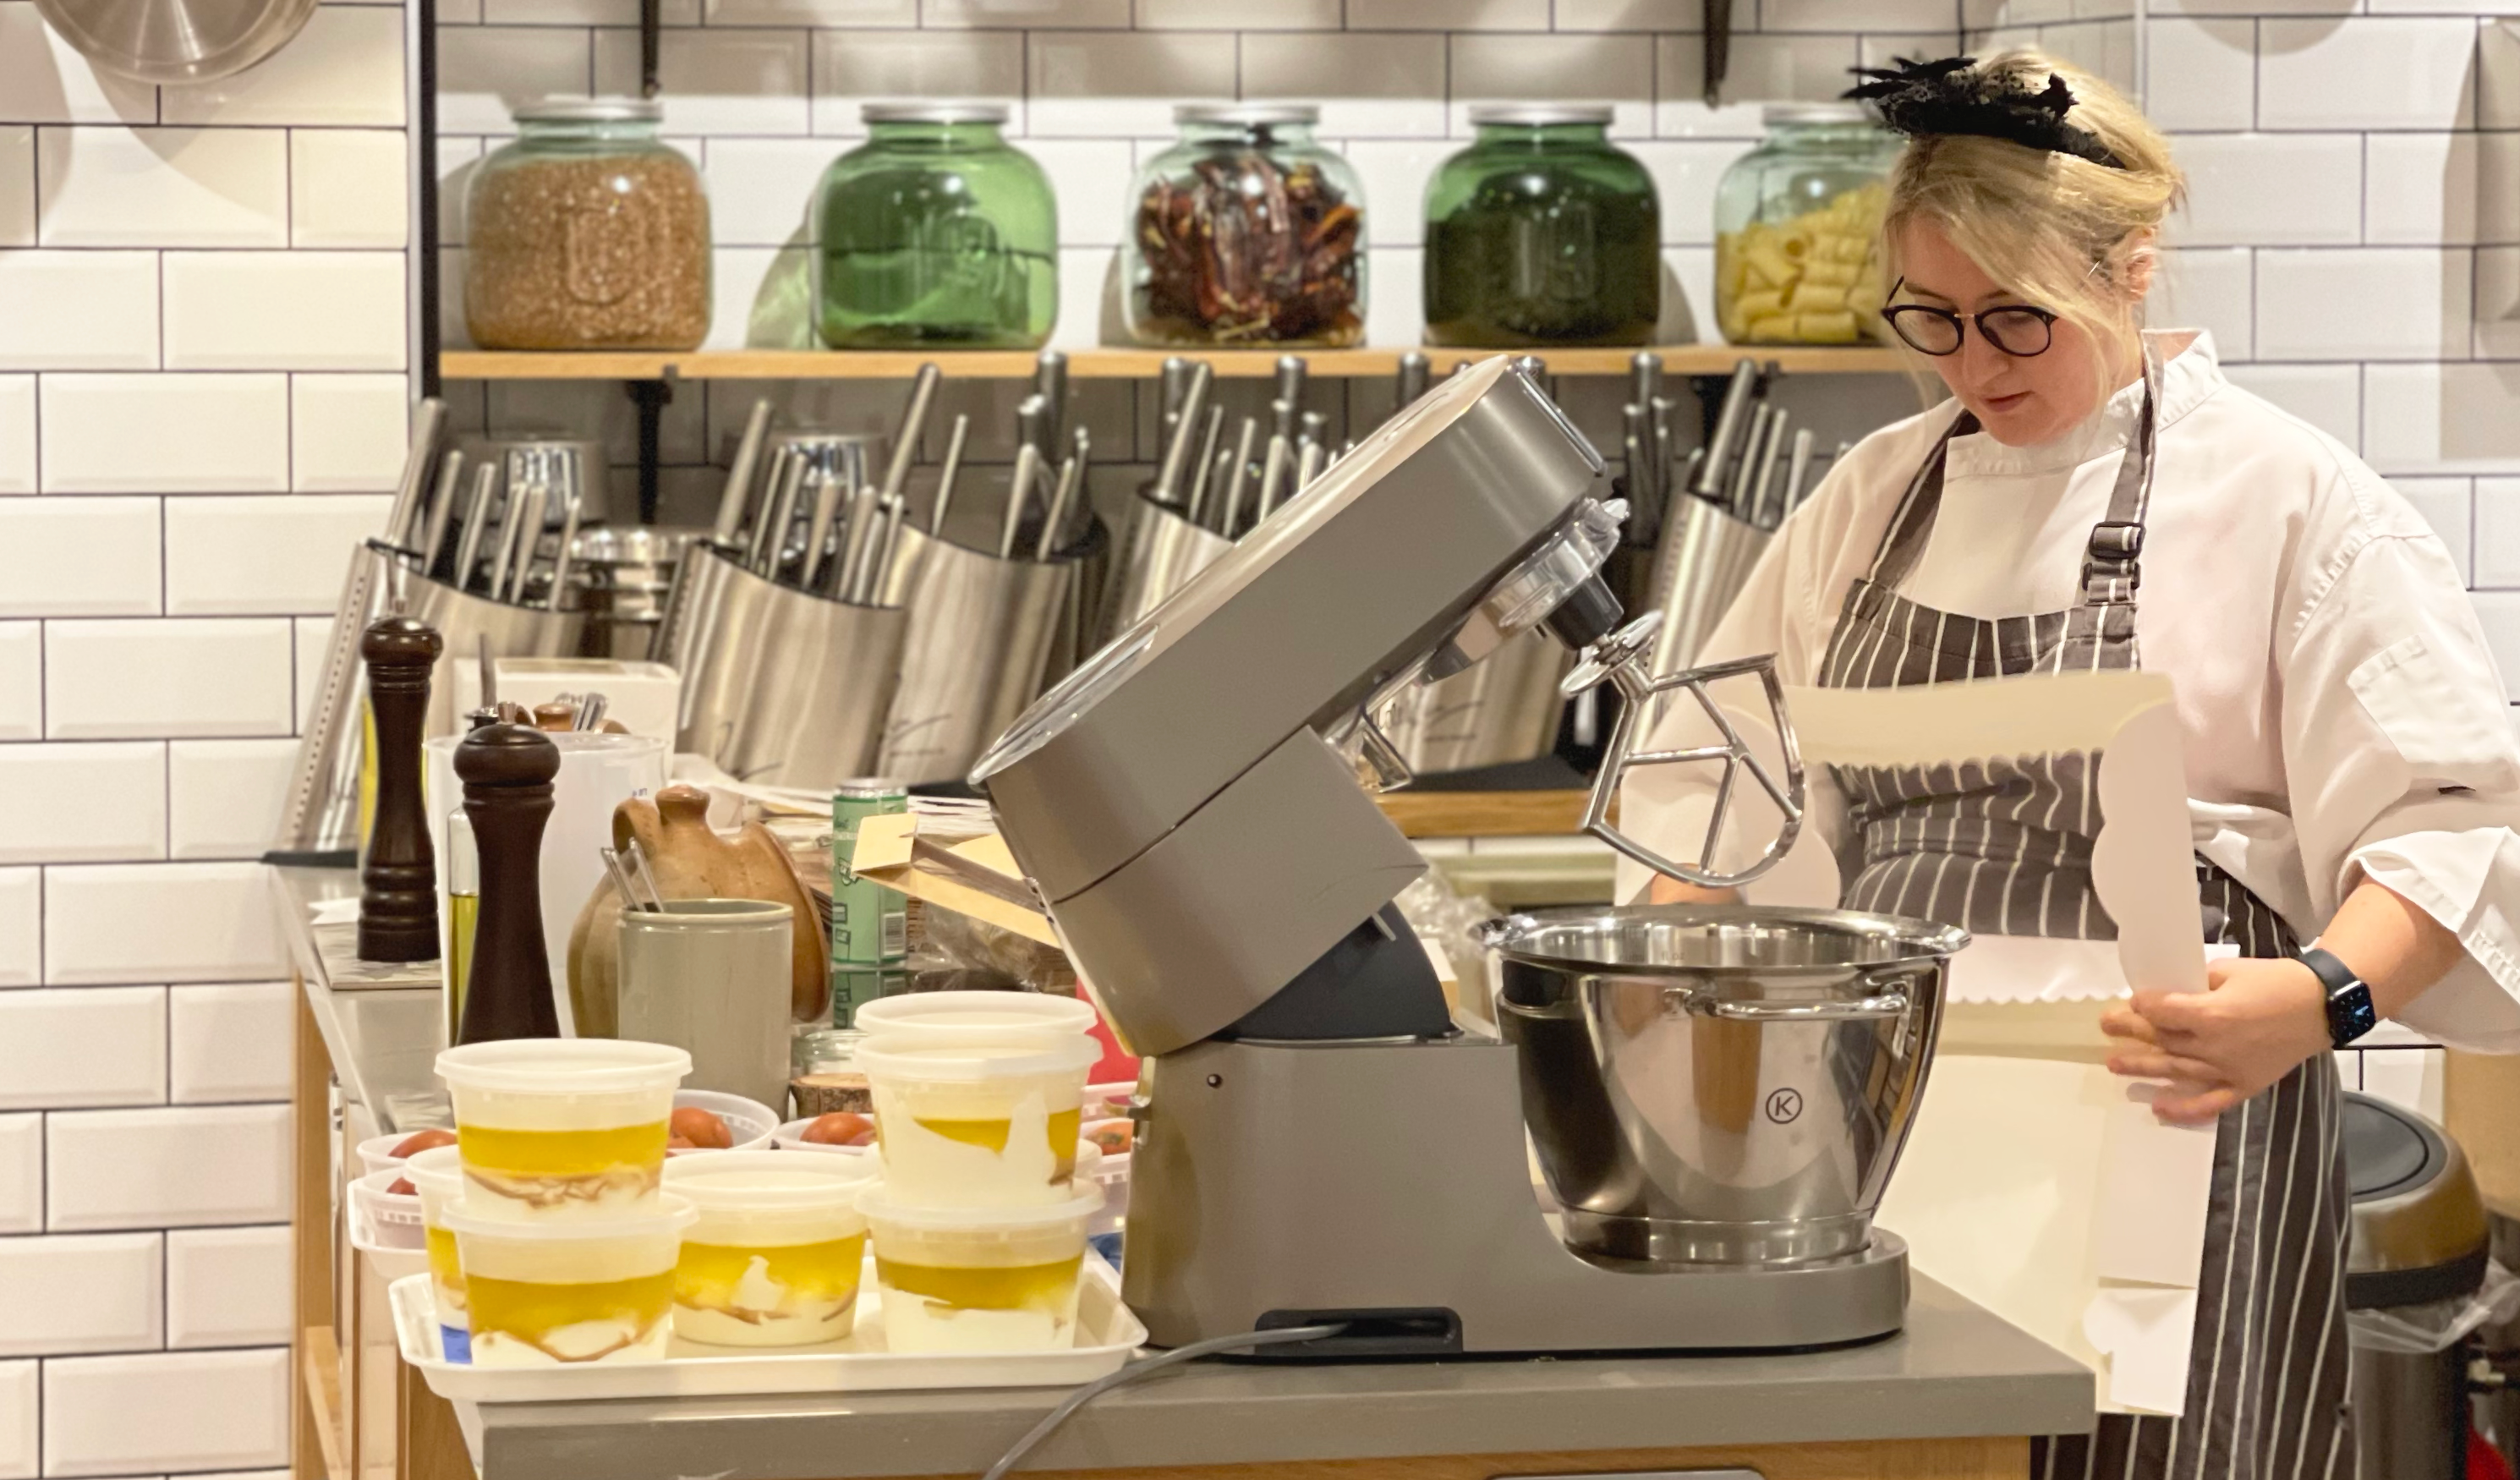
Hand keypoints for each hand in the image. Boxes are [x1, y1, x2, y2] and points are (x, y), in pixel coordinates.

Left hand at [2100, 957, 2331, 1125]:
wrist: (2322, 1007)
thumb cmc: (2276, 981)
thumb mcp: (2230, 970)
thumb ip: (2196, 982)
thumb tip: (2169, 990)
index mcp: (2211, 1014)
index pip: (2162, 1012)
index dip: (2143, 1005)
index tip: (2132, 1001)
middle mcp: (2215, 1047)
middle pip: (2163, 1040)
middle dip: (2131, 1032)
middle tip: (2106, 1027)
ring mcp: (2229, 1070)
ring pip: (2176, 1071)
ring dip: (2143, 1068)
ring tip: (2114, 1064)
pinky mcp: (2245, 1085)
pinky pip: (2210, 1102)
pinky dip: (2184, 1108)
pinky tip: (2159, 1107)